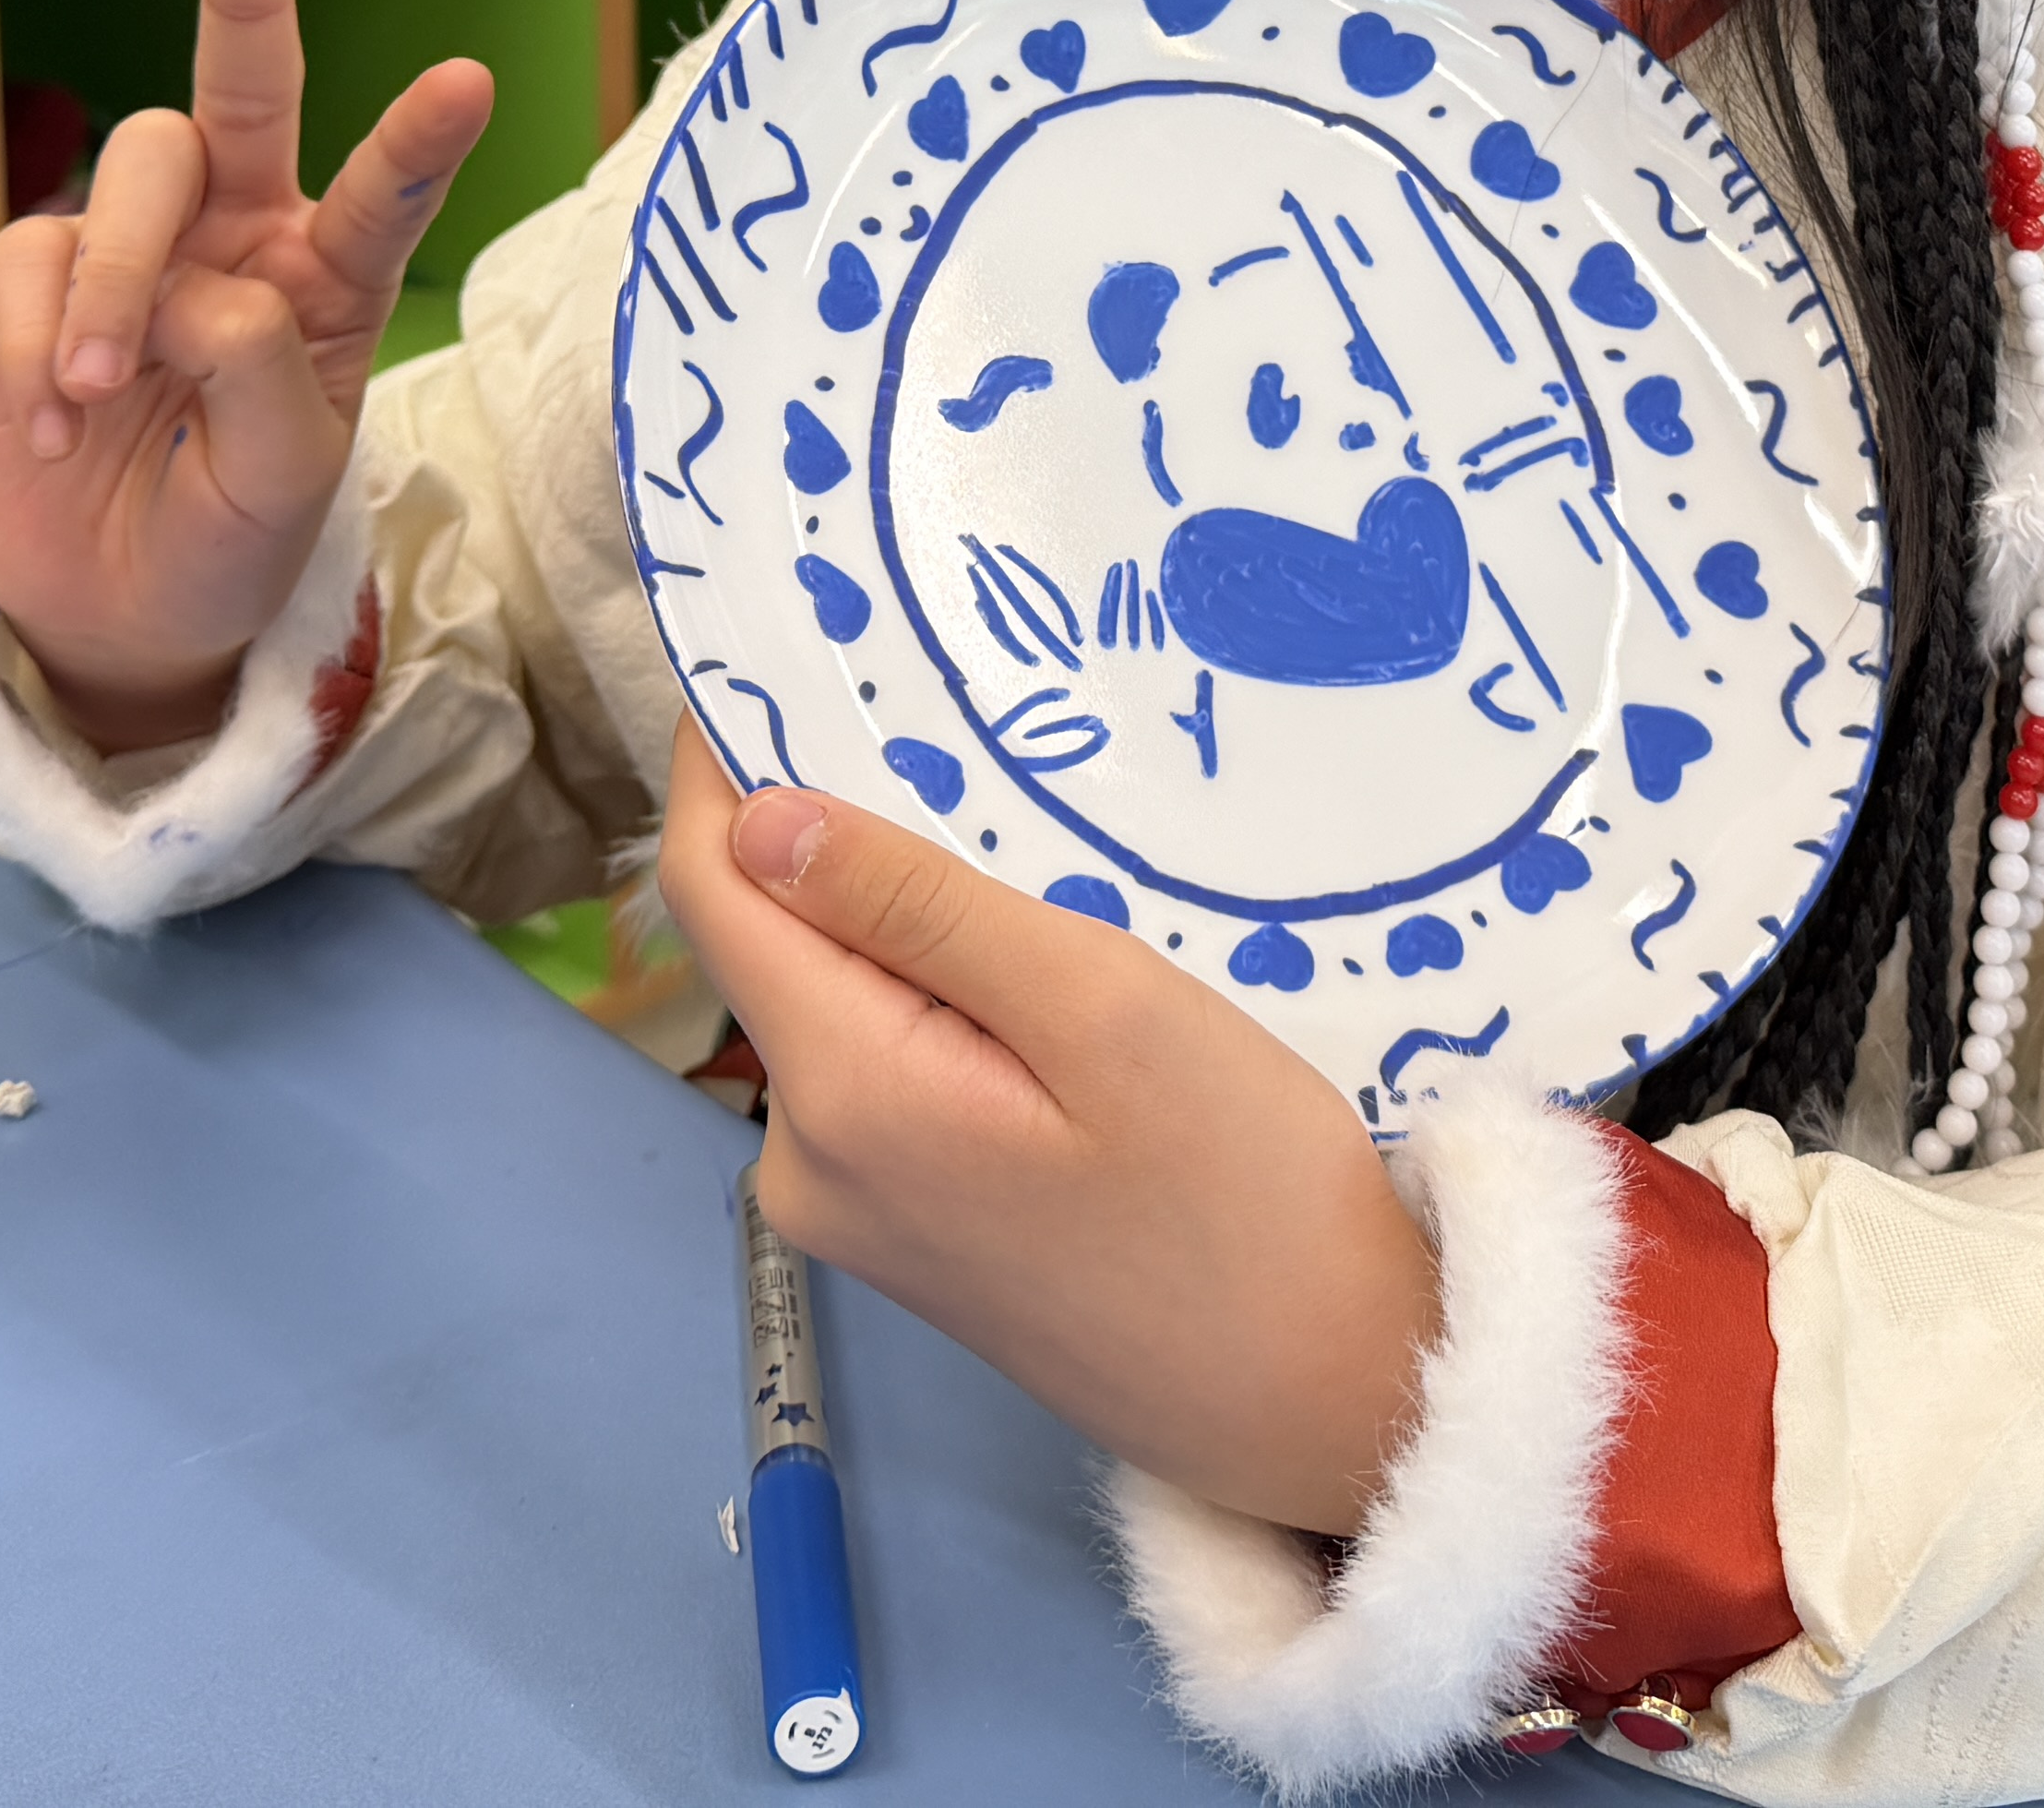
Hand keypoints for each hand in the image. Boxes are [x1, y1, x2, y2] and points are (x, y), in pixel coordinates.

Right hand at [0, 0, 497, 748]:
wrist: (112, 614)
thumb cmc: (226, 540)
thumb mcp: (282, 486)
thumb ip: (263, 375)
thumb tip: (192, 290)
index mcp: (331, 279)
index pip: (381, 195)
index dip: (416, 140)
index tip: (468, 82)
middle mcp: (241, 234)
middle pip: (245, 87)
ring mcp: (136, 246)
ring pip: (135, 174)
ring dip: (114, 275)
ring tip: (96, 388)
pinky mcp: (30, 277)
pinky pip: (25, 261)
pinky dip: (35, 344)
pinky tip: (49, 422)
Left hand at [662, 721, 1438, 1535]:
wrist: (1329, 1398)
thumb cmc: (1244, 1194)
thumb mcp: (1101, 1007)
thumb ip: (919, 910)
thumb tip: (756, 819)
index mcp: (840, 1094)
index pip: (714, 886)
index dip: (724, 758)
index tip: (778, 646)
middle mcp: (805, 1162)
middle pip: (773, 942)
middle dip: (834, 829)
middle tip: (947, 717)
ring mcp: (855, 1212)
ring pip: (836, 1004)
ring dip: (898, 919)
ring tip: (1020, 837)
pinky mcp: (913, 1238)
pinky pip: (885, 1072)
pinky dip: (934, 1000)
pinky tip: (1037, 970)